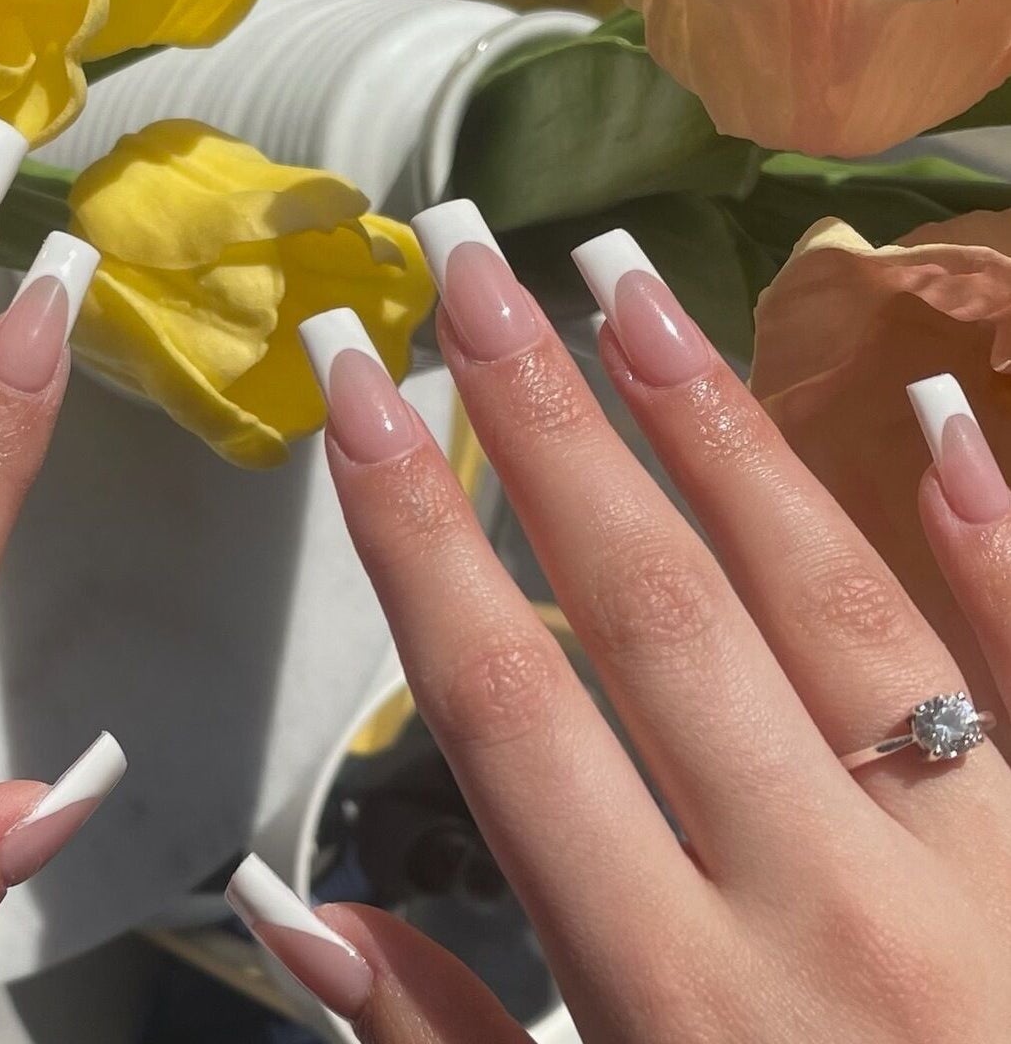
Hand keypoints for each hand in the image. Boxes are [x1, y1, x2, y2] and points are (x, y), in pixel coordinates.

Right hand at [227, 202, 1010, 1042]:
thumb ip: (440, 1040)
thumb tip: (286, 904)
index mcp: (672, 993)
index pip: (504, 705)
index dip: (411, 529)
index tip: (351, 392)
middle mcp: (822, 904)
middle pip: (647, 611)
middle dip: (539, 420)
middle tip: (471, 261)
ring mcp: (992, 867)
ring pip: (828, 604)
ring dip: (714, 428)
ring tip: (623, 283)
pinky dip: (994, 537)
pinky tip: (926, 409)